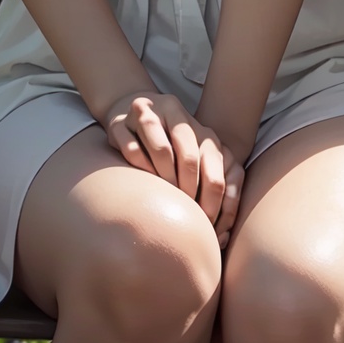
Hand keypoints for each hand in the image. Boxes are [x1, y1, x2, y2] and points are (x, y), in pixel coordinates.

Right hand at [102, 90, 244, 245]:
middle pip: (189, 157)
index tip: (207, 221)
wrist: (134, 109)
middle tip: (186, 215)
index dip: (212, 195)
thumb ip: (215, 184)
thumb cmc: (174, 147)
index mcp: (198, 125)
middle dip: (189, 192)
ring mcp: (146, 115)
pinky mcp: (119, 125)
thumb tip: (224, 233)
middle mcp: (175, 114)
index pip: (213, 161)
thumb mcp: (198, 158)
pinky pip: (132, 150)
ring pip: (162, 150)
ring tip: (166, 200)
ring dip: (166, 180)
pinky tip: (144, 184)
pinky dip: (141, 170)